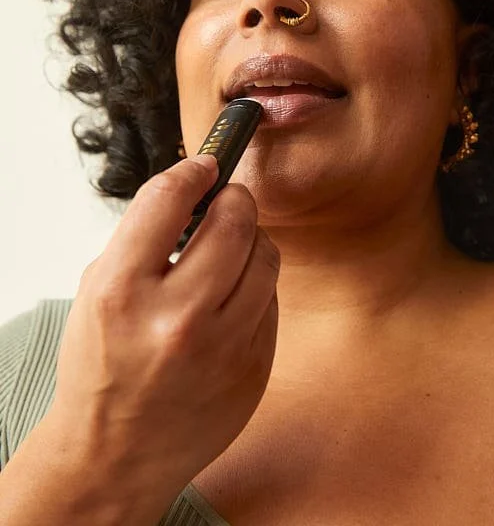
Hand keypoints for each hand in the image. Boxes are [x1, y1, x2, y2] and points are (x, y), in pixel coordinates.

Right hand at [48, 154, 279, 489]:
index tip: (205, 165)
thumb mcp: (99, 292)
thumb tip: (197, 193)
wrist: (116, 452)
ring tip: (231, 250)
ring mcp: (222, 347)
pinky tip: (231, 299)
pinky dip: (255, 286)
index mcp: (122, 291)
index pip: (169, 198)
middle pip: (235, 221)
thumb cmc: (103, 366)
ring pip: (266, 256)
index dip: (193, 170)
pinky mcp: (254, 367)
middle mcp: (176, 318)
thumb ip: (144, 240)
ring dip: (252, 240)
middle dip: (235, 199)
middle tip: (229, 200)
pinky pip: (270, 299)